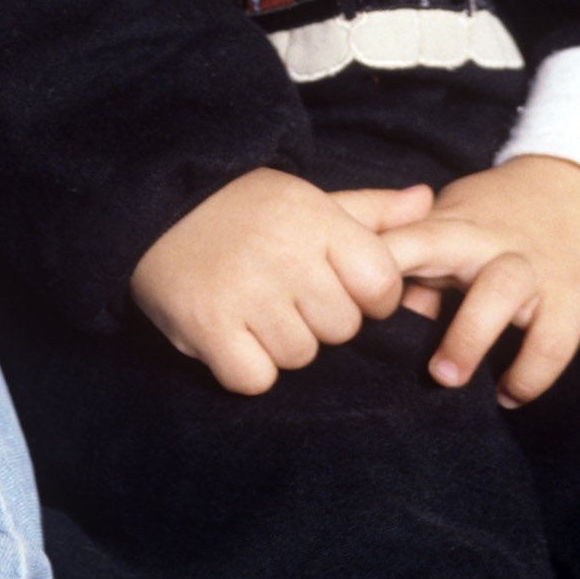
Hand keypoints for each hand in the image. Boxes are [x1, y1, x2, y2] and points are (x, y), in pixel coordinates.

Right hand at [131, 169, 432, 395]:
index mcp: (317, 220)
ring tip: (254, 306)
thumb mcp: (307, 199)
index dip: (367, 295)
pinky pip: (257, 379)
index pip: (381, 284)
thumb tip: (425, 201)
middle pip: (342, 327)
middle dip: (320, 318)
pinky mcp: (208, 328)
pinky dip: (246, 366)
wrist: (153, 203)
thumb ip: (369, 211)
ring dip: (281, 343)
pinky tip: (232, 333)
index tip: (338, 284)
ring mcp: (247, 294)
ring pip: (302, 356)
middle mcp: (286, 256)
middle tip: (284, 290)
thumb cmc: (242, 206)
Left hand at [381, 156, 579, 405]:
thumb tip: (372, 307)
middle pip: (434, 242)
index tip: (336, 296)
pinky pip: (552, 341)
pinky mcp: (574, 298)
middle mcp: (488, 239)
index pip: (397, 231)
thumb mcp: (462, 224)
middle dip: (396, 274)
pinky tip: (509, 393)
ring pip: (499, 289)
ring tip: (445, 379)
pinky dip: (529, 374)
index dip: (362, 258)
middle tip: (376, 327)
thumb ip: (420, 262)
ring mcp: (532, 267)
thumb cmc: (512, 218)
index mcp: (451, 222)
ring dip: (468, 336)